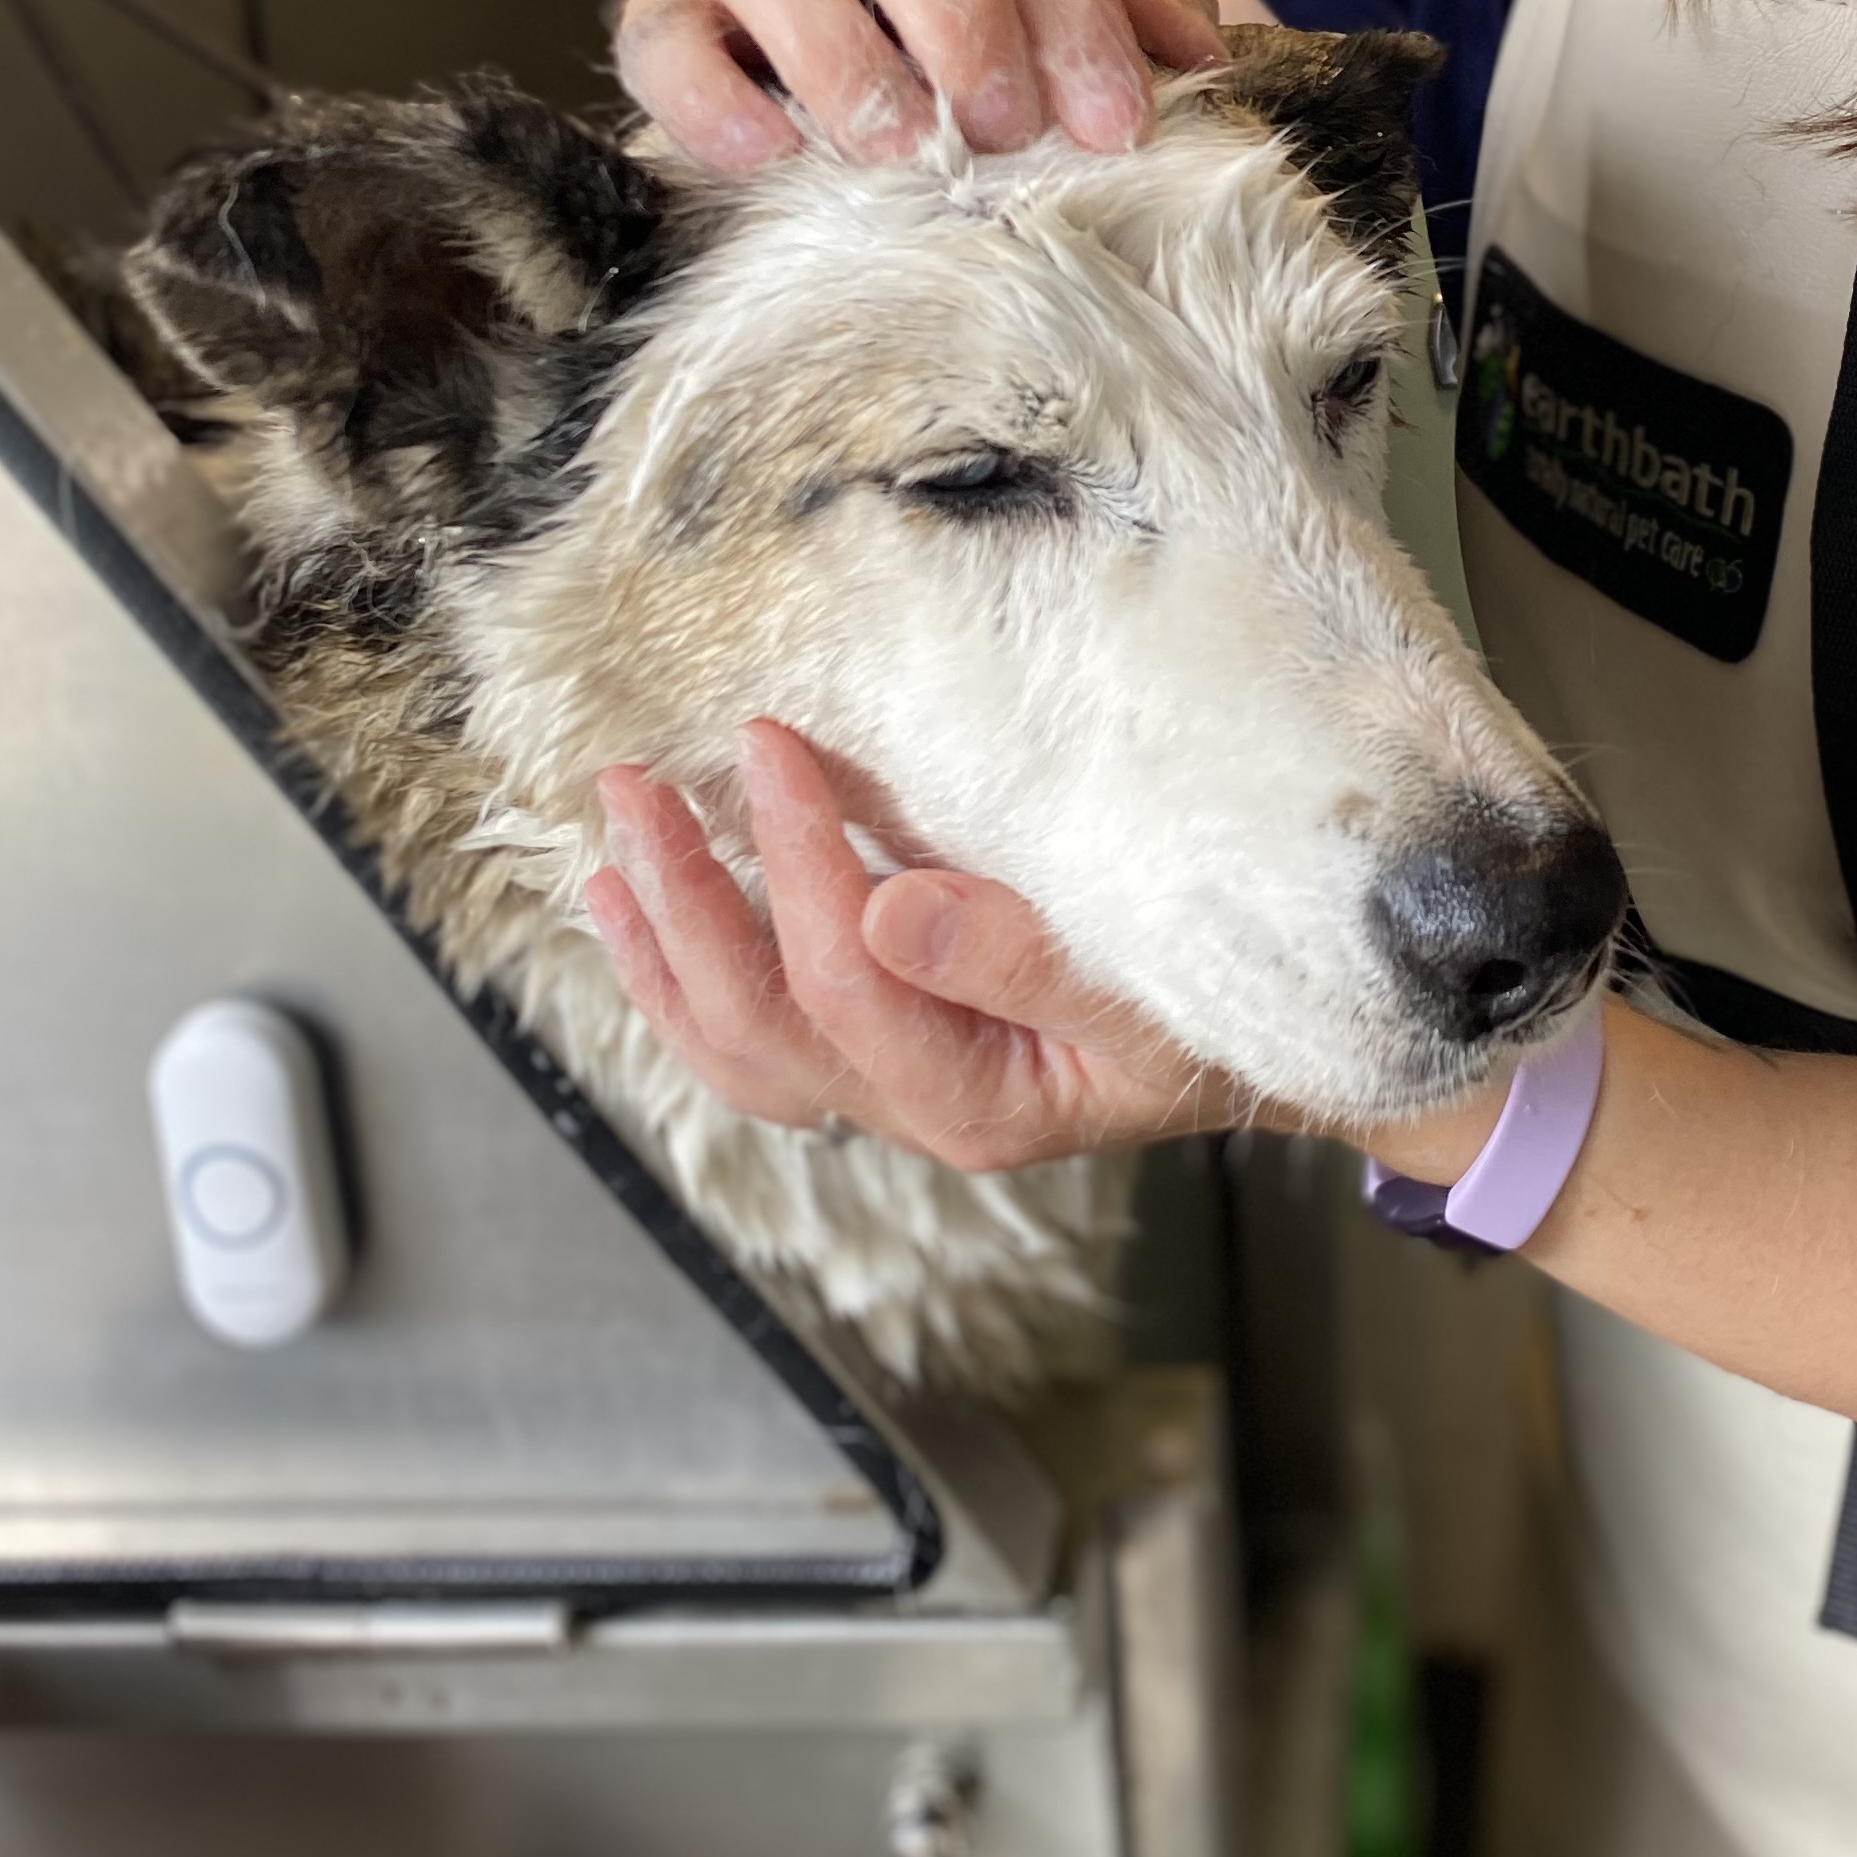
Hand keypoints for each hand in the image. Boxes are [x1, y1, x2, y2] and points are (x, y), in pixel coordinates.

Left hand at [586, 722, 1240, 1167]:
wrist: (1246, 1069)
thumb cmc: (1213, 1023)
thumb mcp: (1150, 994)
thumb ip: (1024, 958)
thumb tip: (890, 908)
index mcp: (975, 1100)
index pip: (849, 982)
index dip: (798, 861)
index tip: (772, 744)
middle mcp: (909, 1112)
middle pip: (760, 1025)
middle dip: (687, 900)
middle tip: (636, 789)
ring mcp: (883, 1096)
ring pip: (735, 1044)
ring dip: (661, 942)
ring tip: (609, 849)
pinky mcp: (873, 1062)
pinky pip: (752, 1034)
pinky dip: (685, 971)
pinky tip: (641, 909)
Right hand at [614, 0, 1223, 173]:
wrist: (848, 44)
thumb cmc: (972, 13)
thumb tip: (1192, 51)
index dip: (1070, 5)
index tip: (1110, 122)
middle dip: (959, 15)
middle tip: (1003, 131)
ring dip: (842, 57)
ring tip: (901, 154)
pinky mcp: (664, 7)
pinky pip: (663, 39)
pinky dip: (715, 102)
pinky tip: (777, 158)